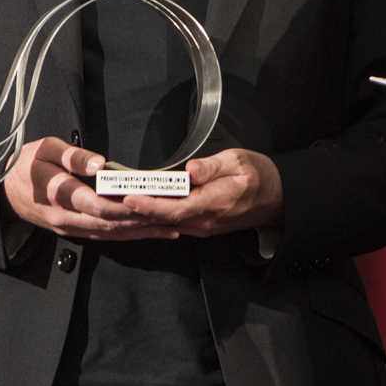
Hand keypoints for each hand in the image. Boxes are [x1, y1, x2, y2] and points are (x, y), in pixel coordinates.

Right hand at [1, 137, 180, 240]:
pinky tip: (150, 230)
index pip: (97, 203)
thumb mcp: (45, 148)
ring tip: (172, 226)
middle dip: (144, 219)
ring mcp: (71, 228)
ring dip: (142, 231)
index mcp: (59, 193)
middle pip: (111, 223)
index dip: (125, 203)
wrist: (4, 192)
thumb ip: (74, 155)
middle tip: (172, 213)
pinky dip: (130, 234)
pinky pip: (106, 236)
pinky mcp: (75, 232)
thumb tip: (100, 163)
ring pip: (112, 233)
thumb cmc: (26, 165)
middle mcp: (66, 217)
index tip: (152, 197)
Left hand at [115, 148, 282, 236]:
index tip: (130, 196)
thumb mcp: (238, 161)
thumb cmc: (257, 176)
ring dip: (140, 212)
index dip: (151, 205)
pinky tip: (135, 205)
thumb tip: (191, 170)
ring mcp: (203, 225)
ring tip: (114, 199)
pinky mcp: (200, 225)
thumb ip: (212, 167)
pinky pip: (172, 222)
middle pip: (165, 218)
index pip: (178, 207)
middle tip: (109, 197)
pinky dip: (152, 214)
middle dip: (136, 209)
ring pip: (165, 222)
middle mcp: (207, 219)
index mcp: (217, 201)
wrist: (275, 199)